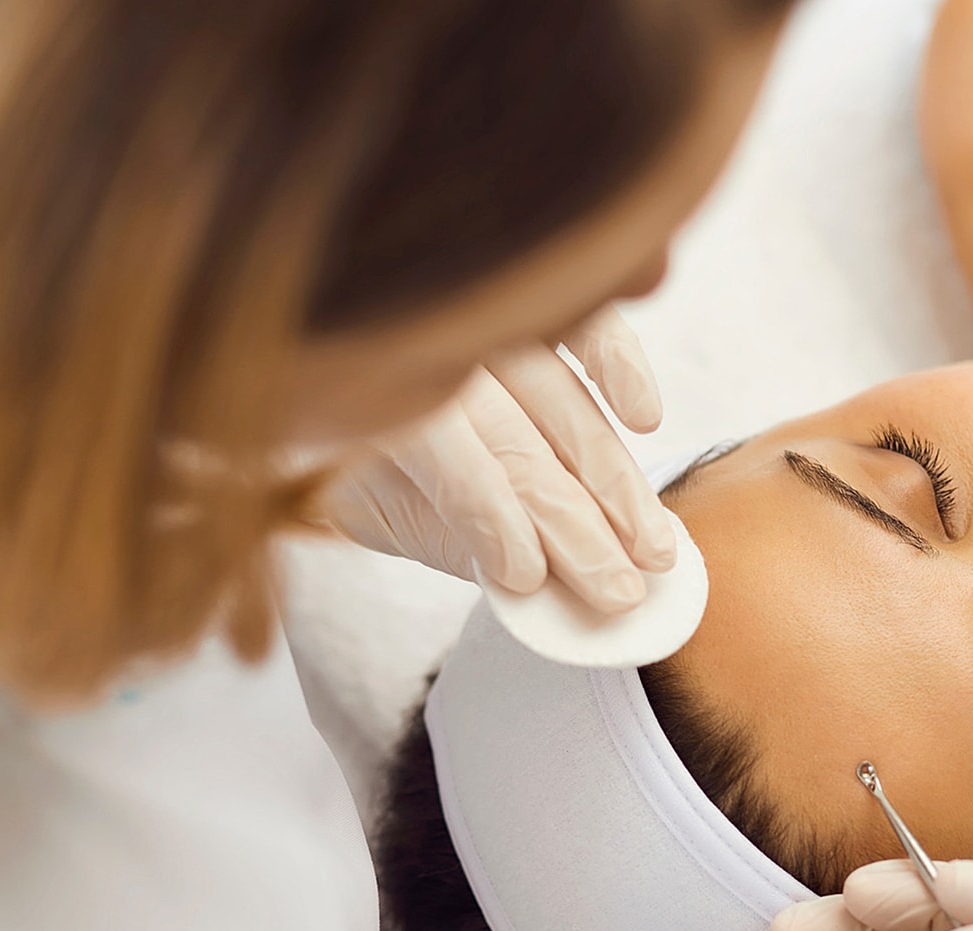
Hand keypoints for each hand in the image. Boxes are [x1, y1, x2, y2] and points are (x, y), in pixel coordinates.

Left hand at [316, 306, 676, 612]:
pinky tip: (645, 421)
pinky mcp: (527, 299)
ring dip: (617, 479)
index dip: (490, 518)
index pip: (445, 458)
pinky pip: (584, 323)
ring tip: (653, 547)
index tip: (530, 577)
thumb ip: (435, 530)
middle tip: (623, 590)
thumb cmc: (338, 446)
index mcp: (366, 401)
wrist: (319, 353)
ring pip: (564, 399)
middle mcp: (429, 349)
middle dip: (581, 525)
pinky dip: (619, 365)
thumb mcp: (361, 502)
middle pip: (519, 443)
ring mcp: (482, 315)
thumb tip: (530, 578)